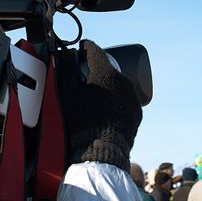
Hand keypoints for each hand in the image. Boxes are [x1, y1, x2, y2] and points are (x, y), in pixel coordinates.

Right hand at [57, 40, 141, 171]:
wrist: (100, 152)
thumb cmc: (80, 123)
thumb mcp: (67, 94)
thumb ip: (66, 71)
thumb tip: (64, 56)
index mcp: (106, 72)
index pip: (95, 50)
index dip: (85, 47)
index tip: (81, 48)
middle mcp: (124, 81)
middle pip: (108, 67)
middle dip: (96, 68)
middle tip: (85, 74)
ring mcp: (132, 98)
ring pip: (118, 84)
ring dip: (107, 85)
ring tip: (96, 94)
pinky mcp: (136, 112)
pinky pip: (124, 100)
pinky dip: (115, 100)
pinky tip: (105, 109)